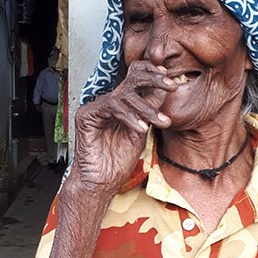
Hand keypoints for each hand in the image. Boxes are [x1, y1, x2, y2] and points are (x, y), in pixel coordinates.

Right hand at [68, 61, 175, 193]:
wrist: (102, 182)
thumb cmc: (118, 162)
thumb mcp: (142, 132)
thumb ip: (151, 110)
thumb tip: (165, 90)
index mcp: (122, 104)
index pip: (136, 78)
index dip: (152, 74)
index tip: (171, 81)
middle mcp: (109, 102)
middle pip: (131, 79)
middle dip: (154, 80)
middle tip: (171, 86)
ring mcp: (97, 107)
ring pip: (125, 95)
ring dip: (146, 108)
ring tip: (161, 121)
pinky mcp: (86, 115)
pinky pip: (111, 107)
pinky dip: (129, 117)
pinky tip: (141, 128)